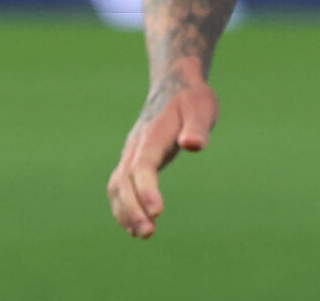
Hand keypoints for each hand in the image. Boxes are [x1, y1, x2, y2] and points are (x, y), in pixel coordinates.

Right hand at [107, 75, 219, 238]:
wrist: (174, 85)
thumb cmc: (192, 99)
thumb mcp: (202, 108)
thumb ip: (197, 127)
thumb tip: (192, 145)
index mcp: (152, 134)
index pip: (143, 165)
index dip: (147, 189)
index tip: (157, 211)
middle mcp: (136, 145)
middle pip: (124, 180)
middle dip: (132, 208)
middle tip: (148, 233)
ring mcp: (131, 153)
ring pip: (117, 185)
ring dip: (125, 211)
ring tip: (143, 234)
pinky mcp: (133, 160)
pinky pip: (120, 186)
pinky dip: (123, 207)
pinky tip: (137, 226)